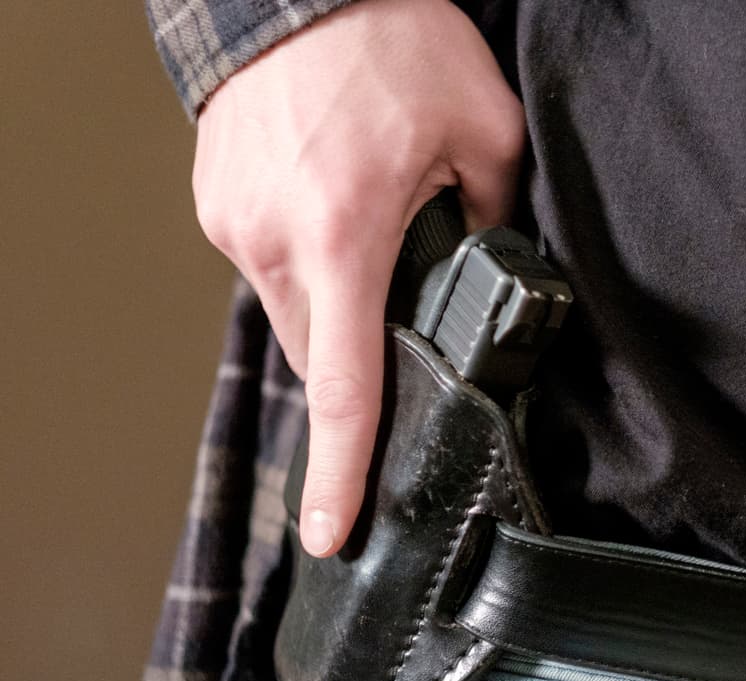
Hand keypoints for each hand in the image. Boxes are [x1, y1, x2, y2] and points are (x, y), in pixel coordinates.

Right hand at [193, 0, 524, 556]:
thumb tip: (485, 274)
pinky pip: (269, 267)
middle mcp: (274, 242)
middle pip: (321, 356)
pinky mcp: (217, 206)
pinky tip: (338, 211)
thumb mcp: (485, 133)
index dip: (342, 470)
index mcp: (343, 236)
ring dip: (337, 305)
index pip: (345, 384)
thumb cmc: (392, 43)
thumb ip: (493, 223)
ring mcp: (234, 224)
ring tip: (371, 237)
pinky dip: (308, 264)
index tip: (334, 531)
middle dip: (364, 357)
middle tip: (406, 317)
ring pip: (293, 315)